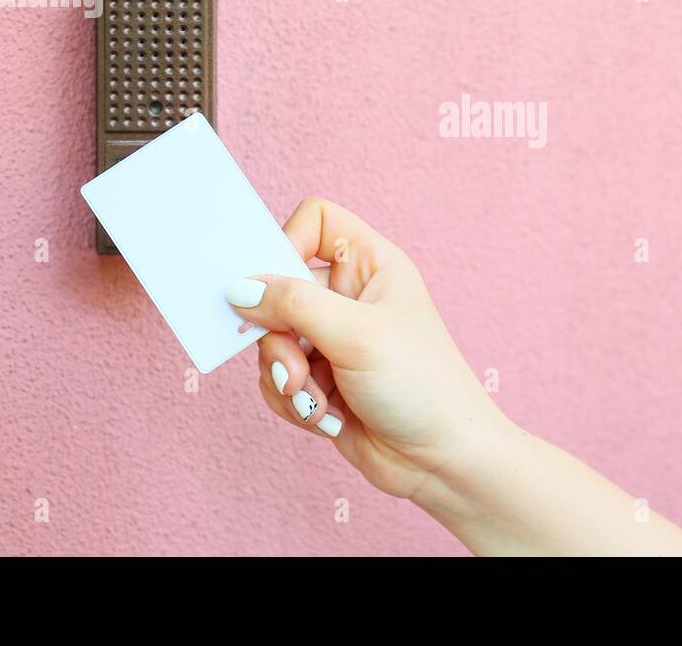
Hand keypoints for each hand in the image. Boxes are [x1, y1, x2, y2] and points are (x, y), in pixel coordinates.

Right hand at [227, 197, 509, 501]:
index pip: (315, 220)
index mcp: (371, 264)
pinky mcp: (321, 380)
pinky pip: (277, 378)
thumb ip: (293, 305)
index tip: (276, 283)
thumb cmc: (421, 385)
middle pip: (279, 288)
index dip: (286, 242)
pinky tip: (326, 419)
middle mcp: (350, 296)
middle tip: (293, 368)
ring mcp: (334, 338)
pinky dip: (292, 402)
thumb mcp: (356, 334)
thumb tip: (239, 289)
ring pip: (271, 339)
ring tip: (317, 403)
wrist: (442, 460)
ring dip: (285, 377)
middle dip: (278, 336)